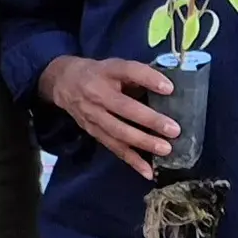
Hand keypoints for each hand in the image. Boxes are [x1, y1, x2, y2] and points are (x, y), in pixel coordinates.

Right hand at [38, 56, 176, 179]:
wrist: (63, 83)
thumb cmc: (99, 74)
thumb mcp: (115, 66)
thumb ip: (137, 75)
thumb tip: (170, 89)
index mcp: (107, 71)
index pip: (128, 71)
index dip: (148, 79)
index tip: (169, 88)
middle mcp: (97, 94)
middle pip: (124, 108)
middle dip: (149, 120)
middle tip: (174, 130)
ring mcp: (93, 115)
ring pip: (118, 131)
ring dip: (142, 142)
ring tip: (165, 150)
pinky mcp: (93, 131)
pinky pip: (113, 147)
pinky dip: (131, 160)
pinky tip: (148, 171)